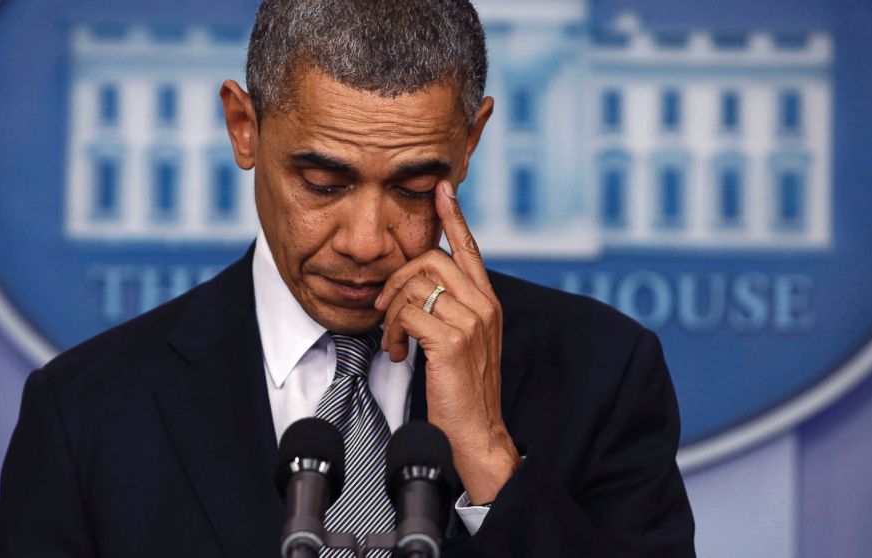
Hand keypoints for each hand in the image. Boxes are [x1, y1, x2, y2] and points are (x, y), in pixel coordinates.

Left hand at [375, 180, 520, 503]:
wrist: (477, 433)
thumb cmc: (464, 390)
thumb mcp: (462, 342)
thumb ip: (449, 311)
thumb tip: (418, 288)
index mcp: (487, 301)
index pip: (469, 248)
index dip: (454, 217)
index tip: (442, 189)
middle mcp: (483, 304)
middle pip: (430, 259)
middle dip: (396, 279)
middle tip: (384, 310)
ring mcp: (471, 321)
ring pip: (415, 285)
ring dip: (392, 313)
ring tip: (394, 341)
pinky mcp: (452, 341)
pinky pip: (408, 313)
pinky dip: (393, 332)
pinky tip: (399, 353)